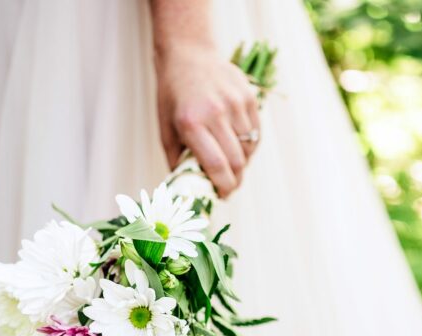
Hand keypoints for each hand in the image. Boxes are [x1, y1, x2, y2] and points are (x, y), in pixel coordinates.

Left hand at [155, 43, 259, 197]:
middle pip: (237, 161)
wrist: (189, 55)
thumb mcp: (166, 129)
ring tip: (230, 164)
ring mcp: (235, 103)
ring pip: (248, 148)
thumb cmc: (173, 97)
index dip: (224, 186)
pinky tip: (237, 146)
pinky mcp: (248, 97)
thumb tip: (187, 189)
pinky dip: (249, 146)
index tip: (222, 195)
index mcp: (191, 123)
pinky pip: (255, 133)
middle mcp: (216, 113)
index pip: (216, 165)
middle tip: (228, 186)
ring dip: (242, 163)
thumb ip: (177, 160)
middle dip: (235, 180)